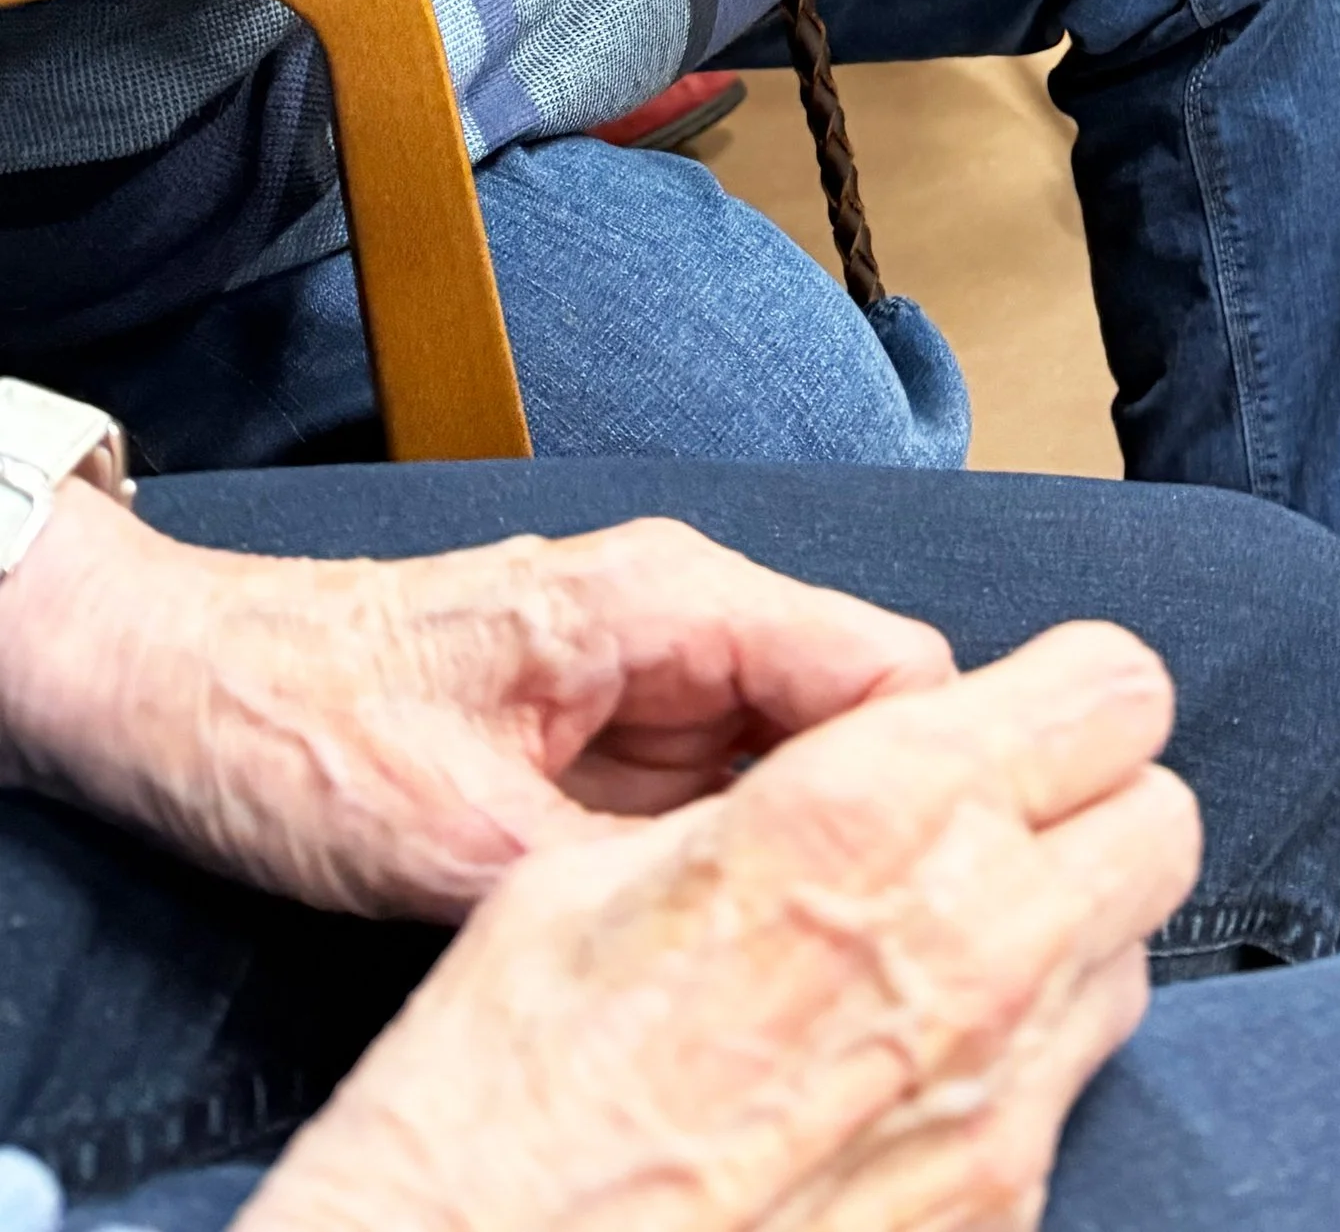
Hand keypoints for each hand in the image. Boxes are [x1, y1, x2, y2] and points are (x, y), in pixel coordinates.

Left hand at [0, 487, 952, 919]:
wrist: (178, 691)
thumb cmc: (293, 727)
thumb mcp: (458, 833)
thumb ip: (625, 871)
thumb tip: (751, 934)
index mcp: (674, 601)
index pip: (893, 665)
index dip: (936, 780)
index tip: (931, 893)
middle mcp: (688, 619)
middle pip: (866, 718)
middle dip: (881, 830)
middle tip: (865, 954)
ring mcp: (658, 674)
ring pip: (808, 764)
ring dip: (810, 856)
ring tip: (797, 964)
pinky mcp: (621, 731)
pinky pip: (732, 796)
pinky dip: (743, 866)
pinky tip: (724, 944)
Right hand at [240, 622, 1201, 1231]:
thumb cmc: (498, 1096)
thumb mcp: (601, 869)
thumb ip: (782, 801)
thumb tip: (851, 779)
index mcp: (874, 811)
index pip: (1113, 689)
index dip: (1066, 697)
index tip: (1013, 721)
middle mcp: (976, 941)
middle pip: (1161, 820)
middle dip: (1088, 812)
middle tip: (991, 835)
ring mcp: (999, 1099)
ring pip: (1127, 963)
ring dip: (1057, 944)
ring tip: (925, 970)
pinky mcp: (997, 1219)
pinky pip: (1058, 1102)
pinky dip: (1001, 1079)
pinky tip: (883, 1096)